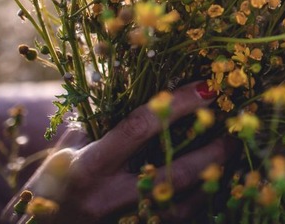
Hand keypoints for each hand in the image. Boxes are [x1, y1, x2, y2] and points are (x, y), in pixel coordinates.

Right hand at [1, 81, 229, 222]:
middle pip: (171, 175)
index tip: (206, 88)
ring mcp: (121, 223)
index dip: (176, 105)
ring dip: (211, 180)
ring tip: (233, 154)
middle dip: (210, 151)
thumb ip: (98, 121)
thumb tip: (128, 76)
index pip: (138, 128)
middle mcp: (105, 199)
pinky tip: (213, 183)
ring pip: (180, 205)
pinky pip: (175, 221)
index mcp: (87, 166)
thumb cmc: (48, 186)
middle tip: (236, 129)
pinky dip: (197, 202)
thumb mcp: (65, 150)